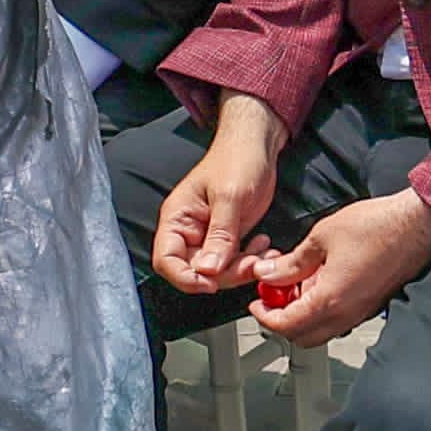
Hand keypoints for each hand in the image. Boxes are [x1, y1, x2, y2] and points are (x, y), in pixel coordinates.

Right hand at [153, 129, 280, 292]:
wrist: (257, 146)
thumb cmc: (237, 159)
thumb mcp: (230, 196)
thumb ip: (220, 235)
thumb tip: (208, 270)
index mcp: (177, 218)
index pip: (166, 260)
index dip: (185, 277)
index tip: (211, 283)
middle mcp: (189, 231)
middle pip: (196, 271)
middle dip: (225, 274)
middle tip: (250, 264)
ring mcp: (209, 237)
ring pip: (218, 272)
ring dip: (242, 269)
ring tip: (262, 253)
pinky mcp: (228, 239)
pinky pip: (234, 262)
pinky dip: (250, 261)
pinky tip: (264, 247)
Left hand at [245, 187, 430, 347]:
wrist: (419, 224)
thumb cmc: (378, 226)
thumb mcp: (322, 237)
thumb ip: (291, 262)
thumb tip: (268, 274)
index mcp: (330, 299)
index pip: (286, 325)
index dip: (264, 316)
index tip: (256, 303)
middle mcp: (347, 314)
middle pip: (302, 336)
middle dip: (282, 319)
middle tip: (273, 295)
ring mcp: (361, 312)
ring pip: (321, 330)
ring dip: (302, 315)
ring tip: (296, 284)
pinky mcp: (371, 305)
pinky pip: (339, 319)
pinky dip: (322, 309)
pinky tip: (320, 280)